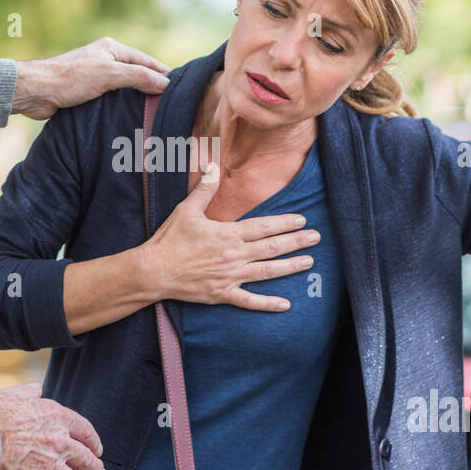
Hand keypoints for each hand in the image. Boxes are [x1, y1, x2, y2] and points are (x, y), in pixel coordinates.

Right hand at [0, 383, 105, 469]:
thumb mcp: (11, 395)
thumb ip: (27, 393)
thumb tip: (35, 389)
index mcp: (56, 417)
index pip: (84, 430)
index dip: (93, 442)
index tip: (97, 450)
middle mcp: (59, 442)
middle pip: (86, 459)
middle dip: (95, 469)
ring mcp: (49, 466)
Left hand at [12, 37, 170, 119]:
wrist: (36, 92)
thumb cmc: (70, 78)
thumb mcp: (109, 74)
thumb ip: (138, 77)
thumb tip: (166, 84)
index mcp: (112, 48)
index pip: (146, 61)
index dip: (162, 74)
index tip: (179, 88)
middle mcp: (105, 59)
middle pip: (137, 74)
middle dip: (151, 87)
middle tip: (169, 104)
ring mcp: (96, 76)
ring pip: (124, 88)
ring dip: (136, 98)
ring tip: (154, 113)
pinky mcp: (87, 92)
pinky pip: (112, 99)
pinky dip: (122, 106)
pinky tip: (129, 117)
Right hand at [137, 163, 321, 310]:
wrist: (154, 271)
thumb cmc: (169, 240)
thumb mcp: (186, 210)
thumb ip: (205, 189)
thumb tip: (214, 164)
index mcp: (228, 234)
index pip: (263, 226)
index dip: (285, 222)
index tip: (302, 219)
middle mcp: (234, 255)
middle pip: (272, 248)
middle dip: (296, 242)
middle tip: (317, 238)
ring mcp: (230, 276)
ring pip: (267, 272)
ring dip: (290, 266)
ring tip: (309, 262)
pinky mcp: (222, 294)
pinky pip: (249, 301)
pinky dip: (267, 304)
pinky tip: (286, 305)